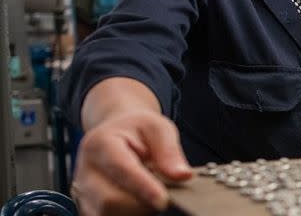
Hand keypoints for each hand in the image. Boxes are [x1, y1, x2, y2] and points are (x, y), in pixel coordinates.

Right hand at [71, 109, 192, 214]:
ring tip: (150, 191)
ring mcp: (82, 193)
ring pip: (109, 214)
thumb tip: (182, 175)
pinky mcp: (88, 208)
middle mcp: (85, 172)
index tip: (163, 200)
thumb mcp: (157, 127)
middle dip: (143, 202)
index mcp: (100, 144)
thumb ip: (170, 151)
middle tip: (165, 192)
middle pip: (110, 201)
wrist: (115, 132)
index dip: (143, 187)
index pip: (121, 170)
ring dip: (138, 210)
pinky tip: (140, 200)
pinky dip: (131, 213)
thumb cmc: (137, 130)